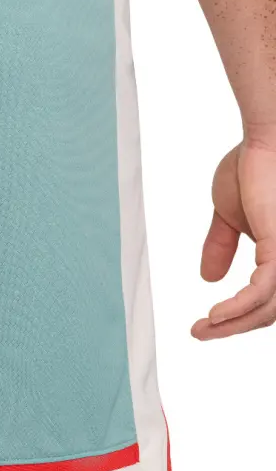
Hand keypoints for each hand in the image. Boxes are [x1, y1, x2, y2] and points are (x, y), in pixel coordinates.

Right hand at [193, 140, 275, 339]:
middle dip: (235, 326)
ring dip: (232, 324)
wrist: (268, 137)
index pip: (269, 295)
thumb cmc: (256, 164)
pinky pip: (262, 293)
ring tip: (201, 330)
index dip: (241, 312)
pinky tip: (214, 317)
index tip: (209, 321)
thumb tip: (208, 278)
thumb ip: (222, 246)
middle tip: (200, 333)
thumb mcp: (231, 214)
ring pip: (268, 308)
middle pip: (271, 309)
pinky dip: (236, 309)